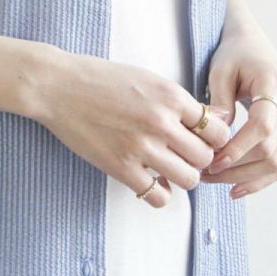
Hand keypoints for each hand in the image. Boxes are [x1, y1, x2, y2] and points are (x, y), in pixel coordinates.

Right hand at [28, 48, 231, 206]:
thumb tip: (214, 118)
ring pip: (188, 180)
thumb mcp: (148, 79)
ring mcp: (141, 147)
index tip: (202, 140)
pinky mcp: (121, 167)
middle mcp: (161, 122)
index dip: (213, 138)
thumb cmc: (102, 78)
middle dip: (199, 159)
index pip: (217, 130)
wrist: (59, 86)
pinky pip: (158, 197)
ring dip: (182, 177)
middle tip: (183, 155)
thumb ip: (180, 101)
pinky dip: (158, 193)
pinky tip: (149, 179)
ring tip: (168, 168)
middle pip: (205, 157)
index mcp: (171, 96)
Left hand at [200, 27, 276, 198]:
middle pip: (271, 149)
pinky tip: (237, 188)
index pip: (262, 125)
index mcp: (275, 82)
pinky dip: (260, 178)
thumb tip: (217, 137)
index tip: (214, 162)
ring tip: (217, 182)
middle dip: (238, 168)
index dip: (239, 148)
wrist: (254, 47)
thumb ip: (219, 102)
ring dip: (247, 178)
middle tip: (206, 175)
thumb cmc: (233, 56)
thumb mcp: (219, 70)